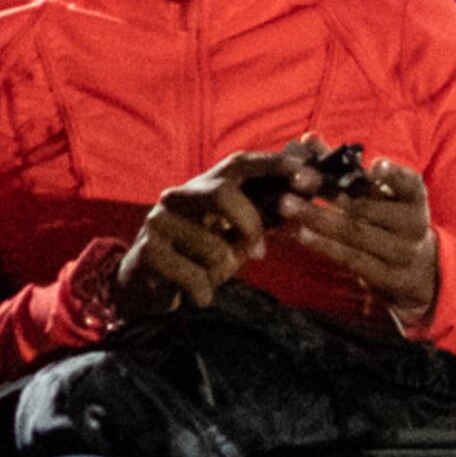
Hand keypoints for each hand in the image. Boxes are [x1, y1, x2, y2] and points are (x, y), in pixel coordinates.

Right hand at [115, 149, 303, 317]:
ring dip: (223, 271)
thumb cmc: (199, 254)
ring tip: (213, 276)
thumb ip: (265, 213)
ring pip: (211, 245)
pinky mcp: (148, 251)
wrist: (146, 284)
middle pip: (222, 193)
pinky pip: (192, 275)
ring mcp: (159, 220)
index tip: (309, 178)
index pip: (242, 162)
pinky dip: (204, 292)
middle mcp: (180, 194)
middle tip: (259, 253)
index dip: (276, 166)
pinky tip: (196, 293)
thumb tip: (308, 196)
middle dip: (248, 225)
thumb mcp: (234, 232)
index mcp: (205, 185)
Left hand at [281, 150, 439, 328]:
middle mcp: (413, 223)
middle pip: (366, 206)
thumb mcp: (375, 191)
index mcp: (414, 196)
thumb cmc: (386, 216)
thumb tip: (308, 139)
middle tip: (296, 179)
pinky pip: (352, 259)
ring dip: (318, 218)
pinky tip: (301, 234)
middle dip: (329, 191)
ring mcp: (403, 252)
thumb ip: (343, 165)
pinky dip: (325, 246)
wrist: (414, 268)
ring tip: (287, 205)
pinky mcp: (387, 276)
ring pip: (355, 233)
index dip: (393, 174)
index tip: (375, 165)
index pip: (408, 182)